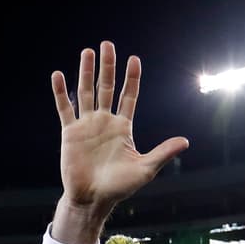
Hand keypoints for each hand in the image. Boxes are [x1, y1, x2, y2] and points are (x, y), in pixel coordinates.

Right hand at [50, 41, 188, 243]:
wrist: (94, 199)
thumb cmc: (120, 187)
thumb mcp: (146, 168)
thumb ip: (163, 152)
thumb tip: (186, 141)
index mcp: (123, 128)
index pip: (128, 96)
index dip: (131, 78)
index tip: (134, 59)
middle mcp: (105, 122)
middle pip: (106, 87)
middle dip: (108, 66)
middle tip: (107, 44)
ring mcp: (87, 125)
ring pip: (86, 92)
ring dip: (86, 72)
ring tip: (87, 51)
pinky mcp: (70, 132)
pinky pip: (65, 108)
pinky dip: (61, 92)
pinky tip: (59, 75)